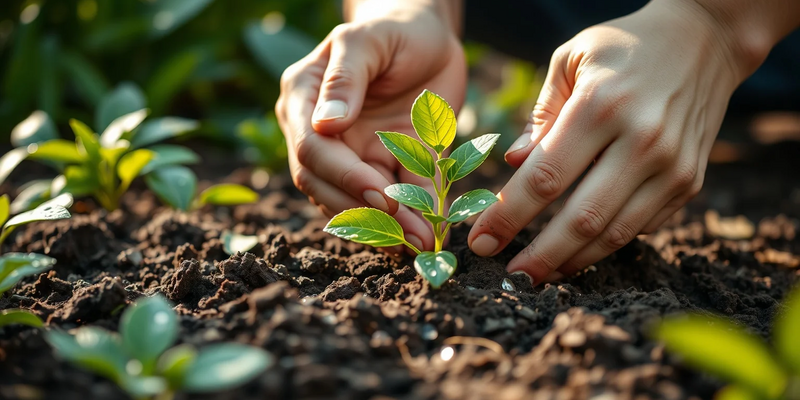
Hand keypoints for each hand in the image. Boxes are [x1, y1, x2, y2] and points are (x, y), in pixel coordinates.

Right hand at [276, 0, 465, 251]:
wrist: (428, 37)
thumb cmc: (393, 29)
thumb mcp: (367, 41)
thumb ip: (346, 77)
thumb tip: (325, 124)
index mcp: (304, 100)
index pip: (311, 150)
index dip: (343, 177)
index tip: (380, 195)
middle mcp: (322, 134)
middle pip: (327, 185)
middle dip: (366, 212)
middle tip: (406, 235)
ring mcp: (354, 153)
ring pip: (357, 200)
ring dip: (387, 226)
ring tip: (420, 243)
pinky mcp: (388, 165)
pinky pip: (396, 195)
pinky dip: (411, 216)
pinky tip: (430, 233)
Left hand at [468, 0, 747, 283]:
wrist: (705, 40)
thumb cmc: (622, 48)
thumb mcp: (571, 59)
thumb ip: (540, 114)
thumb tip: (513, 161)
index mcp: (600, 105)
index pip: (544, 177)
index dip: (508, 216)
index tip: (480, 242)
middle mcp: (641, 139)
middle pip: (581, 218)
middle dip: (540, 256)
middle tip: (511, 277)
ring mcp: (672, 165)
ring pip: (615, 233)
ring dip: (573, 261)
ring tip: (540, 273)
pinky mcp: (690, 181)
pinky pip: (641, 226)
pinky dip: (606, 243)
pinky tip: (579, 249)